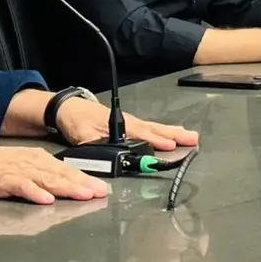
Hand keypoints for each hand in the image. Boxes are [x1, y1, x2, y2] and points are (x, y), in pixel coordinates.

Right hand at [0, 143, 108, 204]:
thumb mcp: (21, 166)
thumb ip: (41, 176)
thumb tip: (62, 187)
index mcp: (37, 159)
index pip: (67, 170)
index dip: (86, 179)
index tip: (101, 188)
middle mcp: (32, 163)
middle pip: (62, 174)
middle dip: (84, 184)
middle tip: (101, 193)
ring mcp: (19, 171)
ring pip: (48, 180)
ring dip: (67, 188)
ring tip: (83, 195)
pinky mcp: (4, 180)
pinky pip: (22, 186)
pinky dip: (35, 193)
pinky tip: (47, 199)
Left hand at [55, 96, 199, 150]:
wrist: (68, 107)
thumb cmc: (76, 119)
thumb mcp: (82, 135)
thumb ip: (95, 145)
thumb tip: (108, 154)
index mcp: (120, 125)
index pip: (142, 135)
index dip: (156, 141)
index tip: (172, 146)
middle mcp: (129, 123)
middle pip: (155, 130)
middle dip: (174, 135)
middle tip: (192, 139)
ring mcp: (130, 123)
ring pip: (155, 128)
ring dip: (173, 132)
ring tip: (189, 136)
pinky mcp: (129, 124)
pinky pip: (150, 127)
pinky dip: (163, 130)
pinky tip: (171, 132)